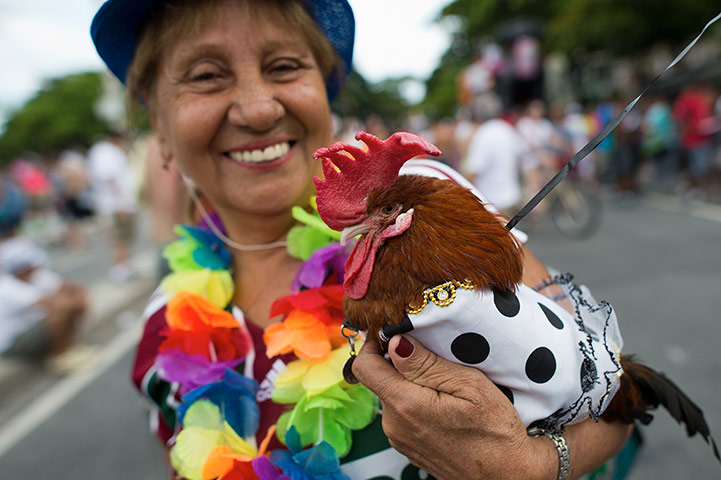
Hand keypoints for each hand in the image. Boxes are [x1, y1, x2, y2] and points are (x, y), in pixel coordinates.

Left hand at [352, 335, 556, 479]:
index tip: (390, 332)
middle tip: (432, 355)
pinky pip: (402, 414)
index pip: (364, 366)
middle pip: (380, 379)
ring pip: (392, 395)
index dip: (373, 344)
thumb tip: (394, 342)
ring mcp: (400, 438)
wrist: (508, 476)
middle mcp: (394, 424)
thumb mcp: (469, 386)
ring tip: (443, 382)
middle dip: (399, 362)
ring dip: (410, 383)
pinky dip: (416, 402)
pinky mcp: (408, 446)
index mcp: (406, 405)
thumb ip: (427, 364)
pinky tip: (443, 403)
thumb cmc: (496, 432)